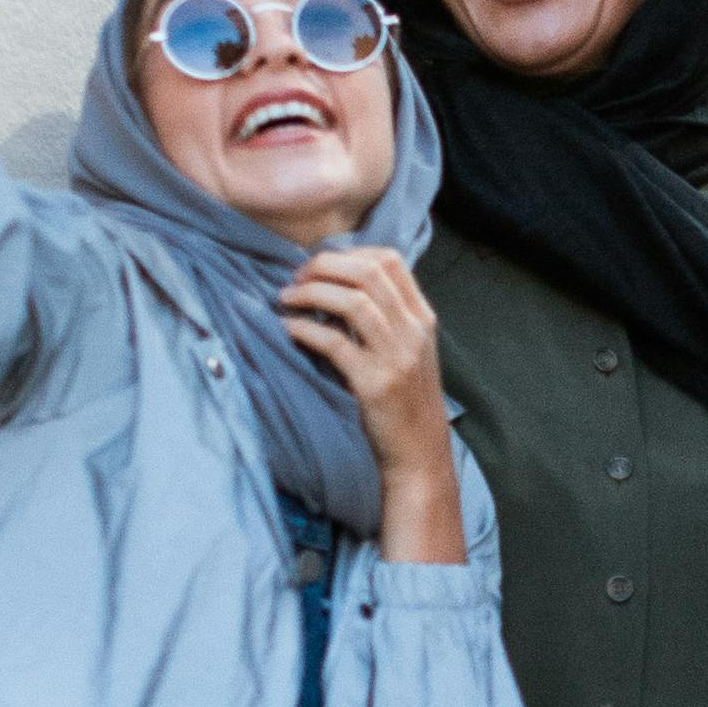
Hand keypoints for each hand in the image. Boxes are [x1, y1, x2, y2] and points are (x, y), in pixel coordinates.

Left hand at [273, 248, 465, 564]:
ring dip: (311, 292)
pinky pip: (335, 342)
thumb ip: (385, 318)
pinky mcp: (375, 384)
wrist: (418, 454)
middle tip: (295, 277)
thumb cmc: (404, 402)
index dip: (348, 253)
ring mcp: (396, 357)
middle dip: (324, 266)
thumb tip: (335, 285)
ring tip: (285, 298)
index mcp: (422, 317)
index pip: (389, 260)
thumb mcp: (407, 351)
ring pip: (353, 301)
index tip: (320, 265)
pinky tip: (288, 329)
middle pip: (368, 272)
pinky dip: (306, 329)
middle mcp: (413, 331)